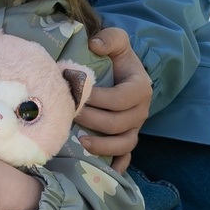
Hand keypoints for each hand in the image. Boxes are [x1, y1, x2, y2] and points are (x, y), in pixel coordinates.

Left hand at [76, 27, 150, 171]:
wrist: (123, 72)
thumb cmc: (116, 58)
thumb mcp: (117, 41)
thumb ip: (110, 38)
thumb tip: (95, 45)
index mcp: (140, 89)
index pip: (119, 100)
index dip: (97, 99)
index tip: (74, 93)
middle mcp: (141, 111)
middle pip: (118, 124)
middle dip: (92, 120)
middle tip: (68, 113)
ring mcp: (135, 128)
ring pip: (123, 144)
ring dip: (102, 146)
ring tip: (79, 140)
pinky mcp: (128, 139)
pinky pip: (125, 158)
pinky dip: (116, 166)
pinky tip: (101, 171)